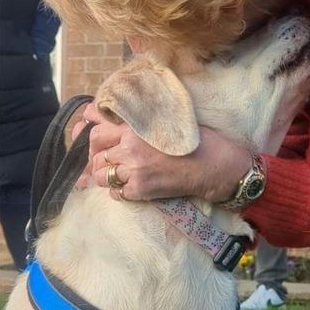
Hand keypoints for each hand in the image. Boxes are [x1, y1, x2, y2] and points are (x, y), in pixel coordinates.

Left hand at [73, 104, 251, 201]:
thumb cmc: (197, 140)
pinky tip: (132, 186)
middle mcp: (130, 148)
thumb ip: (140, 118)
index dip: (94, 139)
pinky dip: (119, 191)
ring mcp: (135, 170)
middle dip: (98, 159)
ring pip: (102, 176)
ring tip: (122, 174)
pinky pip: (115, 194)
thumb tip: (107, 116)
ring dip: (107, 176)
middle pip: (95, 156)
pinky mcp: (141, 190)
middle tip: (110, 161)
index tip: (99, 143)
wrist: (215, 165)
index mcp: (135, 128)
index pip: (96, 132)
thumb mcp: (167, 120)